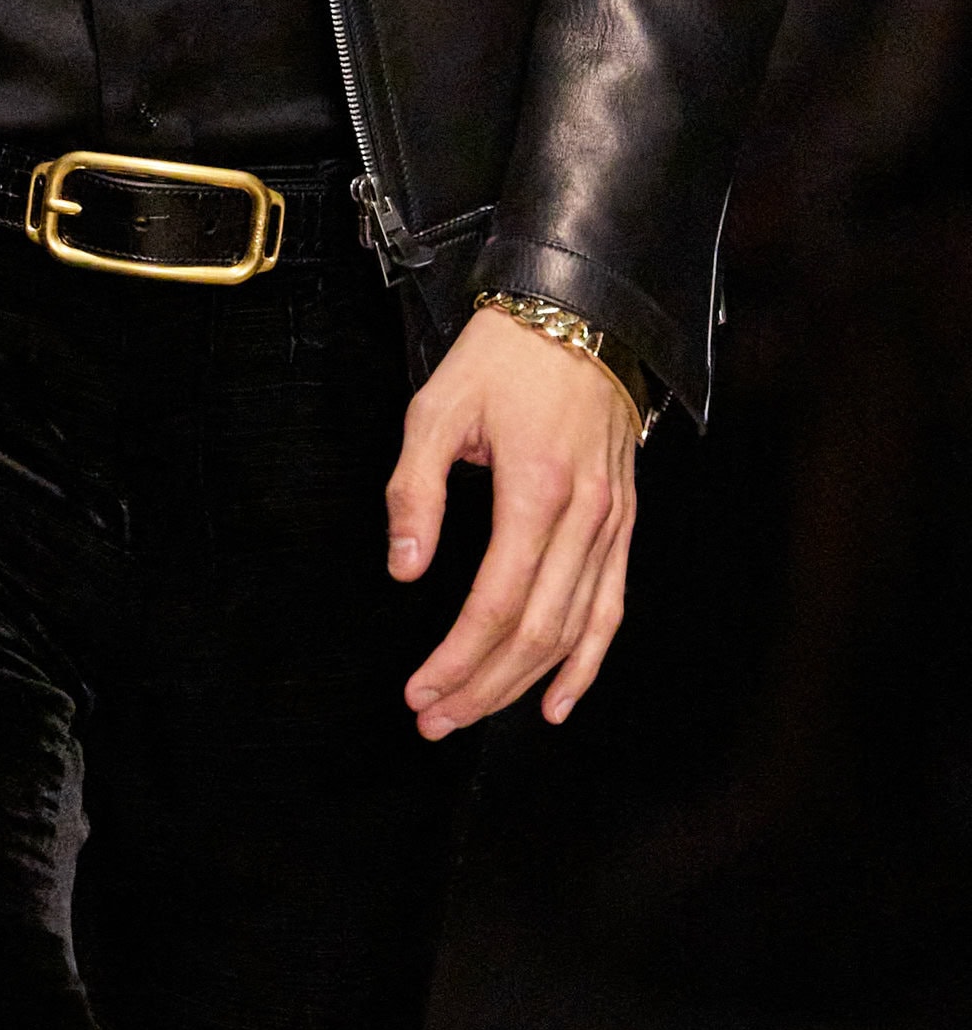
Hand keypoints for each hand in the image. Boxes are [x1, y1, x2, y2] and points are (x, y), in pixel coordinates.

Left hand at [386, 306, 636, 738]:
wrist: (580, 312)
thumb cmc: (502, 356)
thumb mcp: (437, 407)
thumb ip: (416, 489)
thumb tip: (405, 568)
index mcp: (535, 487)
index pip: (496, 603)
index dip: (457, 657)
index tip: (419, 688)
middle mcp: (584, 515)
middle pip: (535, 630)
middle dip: (482, 685)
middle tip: (434, 716)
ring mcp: (613, 522)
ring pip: (573, 629)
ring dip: (524, 684)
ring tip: (474, 713)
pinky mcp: (624, 520)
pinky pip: (612, 606)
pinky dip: (589, 661)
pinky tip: (559, 699)